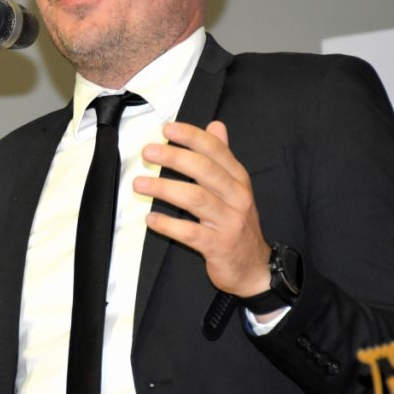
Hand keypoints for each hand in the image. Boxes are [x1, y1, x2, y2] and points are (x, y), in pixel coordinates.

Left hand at [135, 120, 271, 297]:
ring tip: (139, 183)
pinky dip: (168, 225)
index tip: (167, 129)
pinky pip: (190, 233)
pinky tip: (150, 218)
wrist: (254, 268)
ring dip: (164, 188)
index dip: (192, 137)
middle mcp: (237, 197)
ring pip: (196, 199)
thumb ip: (223, 157)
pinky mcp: (219, 246)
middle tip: (148, 152)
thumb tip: (216, 125)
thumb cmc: (237, 223)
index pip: (216, 151)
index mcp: (239, 179)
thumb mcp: (236, 188)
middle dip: (174, 157)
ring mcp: (230, 222)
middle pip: (205, 170)